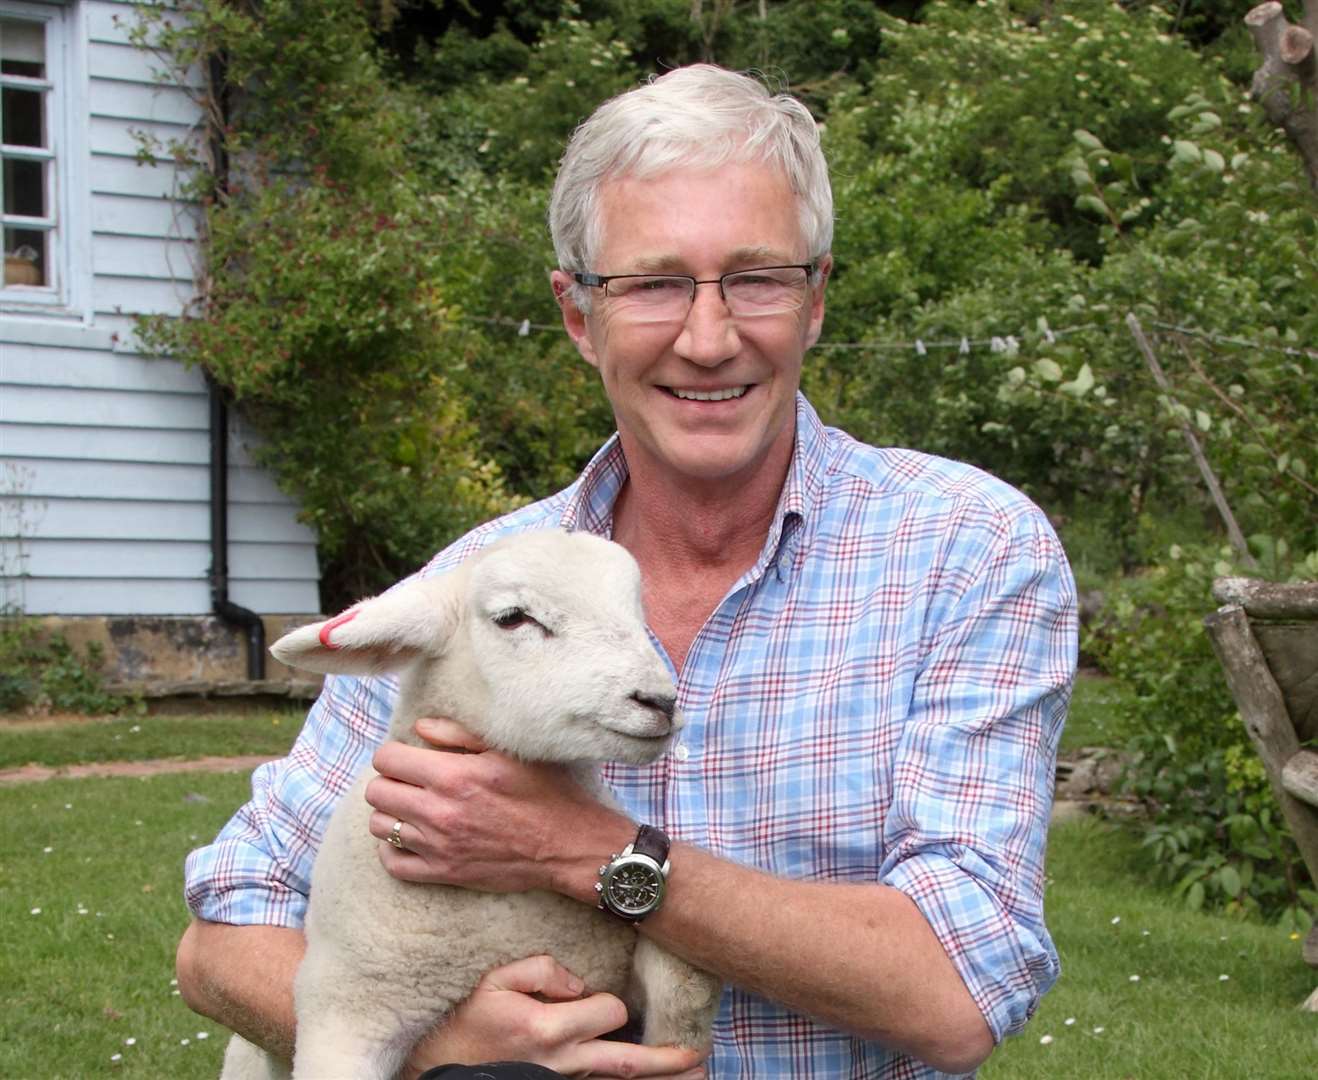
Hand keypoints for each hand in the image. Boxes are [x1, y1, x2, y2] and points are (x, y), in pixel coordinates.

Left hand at [364, 718, 630, 896]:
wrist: (569, 845)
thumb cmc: (546, 791)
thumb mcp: (508, 752)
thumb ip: (459, 735)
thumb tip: (419, 728)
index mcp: (453, 775)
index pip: (387, 759)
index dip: (393, 753)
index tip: (409, 756)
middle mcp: (439, 811)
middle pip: (376, 792)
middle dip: (389, 780)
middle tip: (410, 780)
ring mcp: (438, 846)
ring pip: (379, 827)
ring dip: (391, 813)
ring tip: (413, 807)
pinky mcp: (444, 873)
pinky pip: (393, 864)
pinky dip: (393, 849)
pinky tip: (410, 837)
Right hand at [401, 954, 706, 1079]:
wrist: (446, 1072)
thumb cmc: (471, 1024)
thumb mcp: (494, 981)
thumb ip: (540, 970)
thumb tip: (576, 980)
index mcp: (550, 1028)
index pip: (609, 1011)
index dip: (609, 999)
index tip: (590, 994)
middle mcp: (565, 1061)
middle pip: (629, 1062)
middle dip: (666, 1060)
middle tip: (698, 1056)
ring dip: (657, 1076)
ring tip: (694, 1072)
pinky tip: (652, 1077)